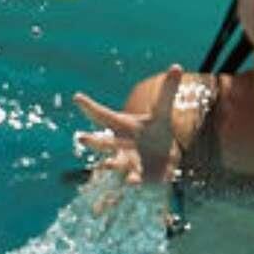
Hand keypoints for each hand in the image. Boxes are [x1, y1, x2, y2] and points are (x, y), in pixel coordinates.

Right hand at [72, 67, 183, 185]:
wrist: (161, 160)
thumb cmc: (155, 133)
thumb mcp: (162, 113)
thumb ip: (167, 91)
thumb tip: (176, 65)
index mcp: (121, 126)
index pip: (103, 116)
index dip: (90, 107)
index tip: (77, 97)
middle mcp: (117, 145)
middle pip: (103, 143)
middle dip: (93, 141)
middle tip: (82, 137)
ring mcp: (124, 162)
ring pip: (112, 164)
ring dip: (108, 165)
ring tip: (106, 166)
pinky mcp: (135, 177)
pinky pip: (128, 182)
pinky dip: (127, 185)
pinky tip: (126, 187)